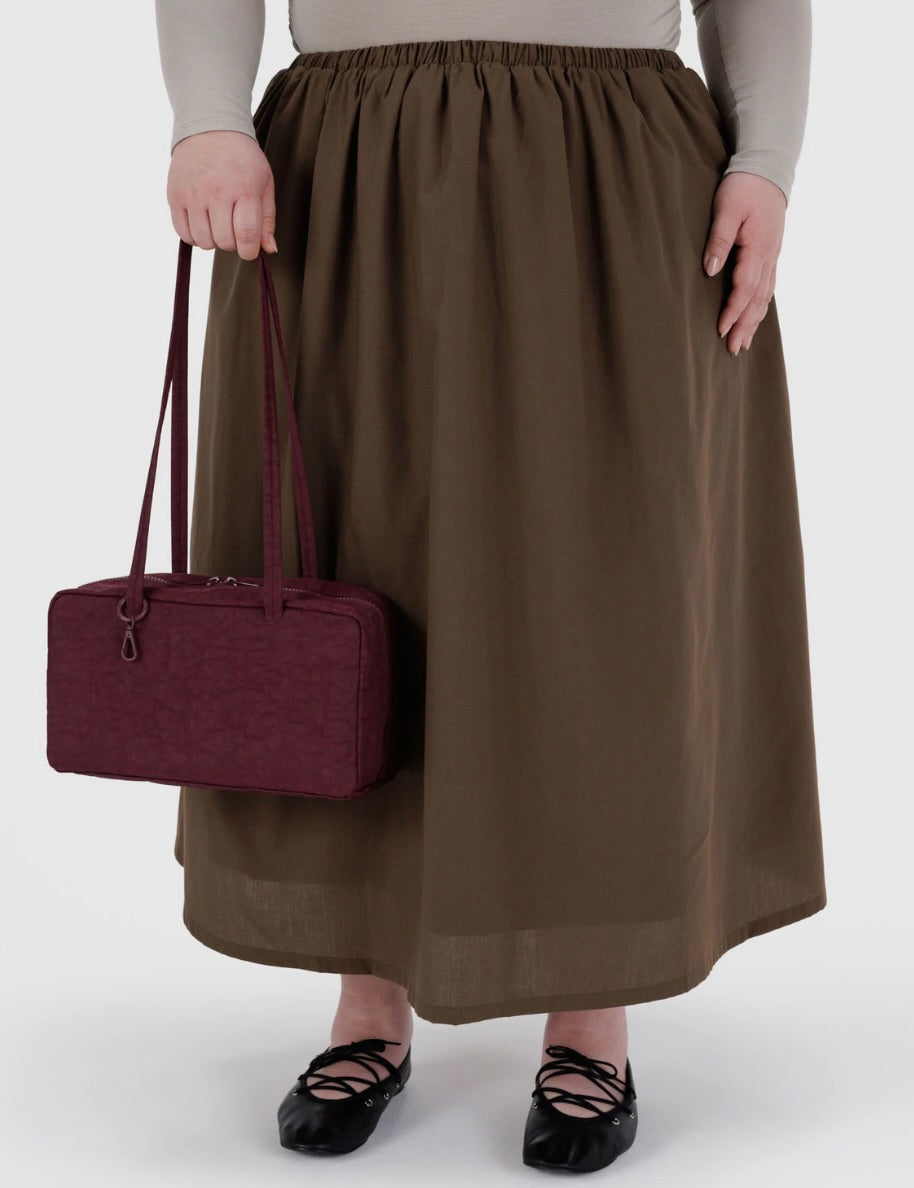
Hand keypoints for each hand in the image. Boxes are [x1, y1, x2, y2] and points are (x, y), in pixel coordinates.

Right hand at [166, 130, 277, 260]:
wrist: (209, 128)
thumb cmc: (242, 159)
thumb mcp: (264, 183)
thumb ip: (267, 219)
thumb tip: (269, 250)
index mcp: (244, 189)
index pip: (247, 235)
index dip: (250, 251)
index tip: (250, 248)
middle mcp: (216, 191)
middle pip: (224, 241)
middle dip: (232, 243)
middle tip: (233, 228)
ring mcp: (193, 193)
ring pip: (203, 241)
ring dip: (213, 240)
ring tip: (217, 224)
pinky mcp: (175, 195)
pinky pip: (183, 233)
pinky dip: (194, 236)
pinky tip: (202, 223)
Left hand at [702, 171, 786, 355]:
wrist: (768, 168)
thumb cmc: (744, 187)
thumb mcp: (726, 209)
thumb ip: (719, 240)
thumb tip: (710, 270)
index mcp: (758, 249)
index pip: (744, 288)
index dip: (733, 311)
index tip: (721, 329)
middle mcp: (769, 257)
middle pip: (758, 300)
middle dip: (745, 326)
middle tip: (733, 350)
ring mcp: (773, 257)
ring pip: (765, 297)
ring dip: (754, 321)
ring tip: (743, 343)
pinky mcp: (771, 254)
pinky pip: (768, 287)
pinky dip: (761, 306)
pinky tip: (755, 318)